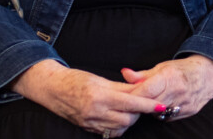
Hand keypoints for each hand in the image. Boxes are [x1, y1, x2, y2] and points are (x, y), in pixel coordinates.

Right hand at [12, 60, 162, 136]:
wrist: (53, 89)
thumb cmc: (76, 79)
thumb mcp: (99, 78)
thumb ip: (121, 86)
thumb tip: (140, 88)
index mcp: (99, 94)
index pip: (130, 102)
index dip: (147, 104)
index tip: (160, 105)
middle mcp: (95, 111)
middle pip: (127, 118)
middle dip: (138, 112)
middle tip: (143, 103)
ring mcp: (91, 123)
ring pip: (120, 128)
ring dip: (129, 119)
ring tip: (130, 109)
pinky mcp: (88, 129)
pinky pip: (109, 133)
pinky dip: (118, 127)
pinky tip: (119, 118)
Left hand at [120, 55, 212, 120]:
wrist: (208, 75)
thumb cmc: (182, 69)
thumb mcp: (162, 67)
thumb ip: (142, 74)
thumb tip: (124, 73)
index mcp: (169, 76)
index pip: (146, 90)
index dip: (133, 94)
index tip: (123, 96)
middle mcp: (177, 91)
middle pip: (150, 102)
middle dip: (139, 103)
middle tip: (130, 101)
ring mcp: (184, 103)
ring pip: (158, 112)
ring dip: (149, 109)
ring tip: (145, 102)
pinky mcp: (188, 112)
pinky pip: (168, 117)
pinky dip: (161, 113)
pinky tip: (159, 106)